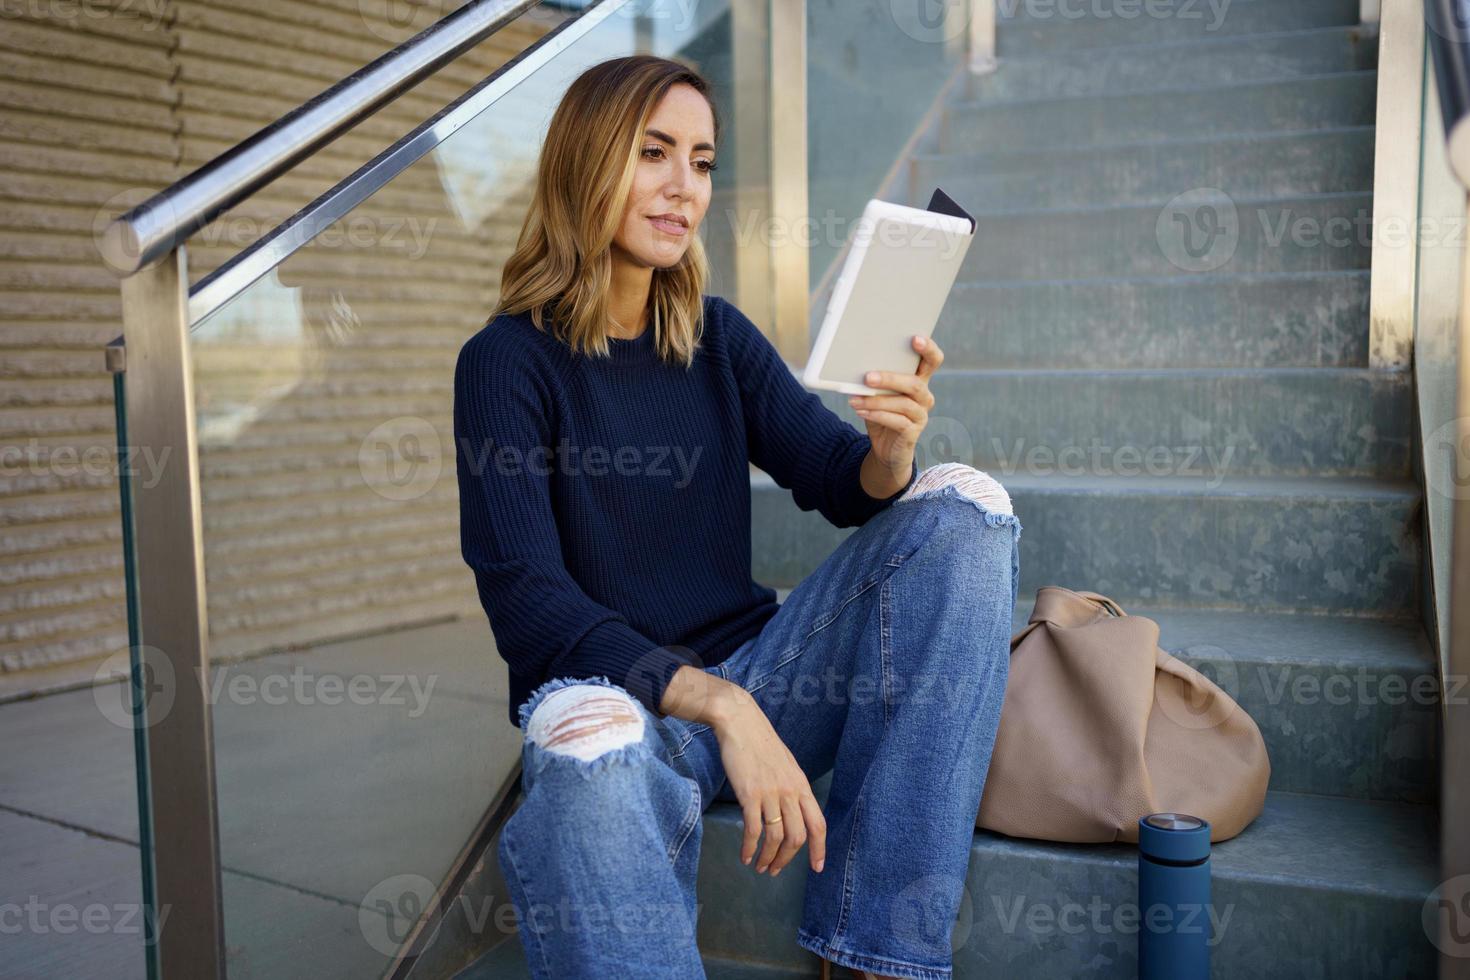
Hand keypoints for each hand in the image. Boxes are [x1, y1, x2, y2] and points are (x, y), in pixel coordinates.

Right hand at [710, 691, 826, 876]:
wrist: (740, 722)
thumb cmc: (760, 743)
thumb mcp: (785, 765)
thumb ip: (791, 788)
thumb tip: (792, 811)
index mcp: (801, 785)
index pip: (818, 824)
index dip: (820, 849)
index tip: (817, 868)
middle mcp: (790, 792)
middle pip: (797, 837)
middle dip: (787, 860)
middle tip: (775, 871)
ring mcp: (770, 793)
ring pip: (775, 838)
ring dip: (768, 858)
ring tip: (759, 867)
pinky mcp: (750, 794)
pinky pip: (753, 829)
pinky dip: (749, 847)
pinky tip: (744, 855)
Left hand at [848, 334, 942, 473]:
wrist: (885, 449)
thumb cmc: (881, 413)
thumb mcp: (877, 394)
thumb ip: (873, 381)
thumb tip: (853, 366)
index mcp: (919, 380)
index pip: (932, 360)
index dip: (928, 349)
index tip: (915, 338)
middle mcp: (924, 396)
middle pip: (915, 382)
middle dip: (891, 378)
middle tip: (868, 377)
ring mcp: (921, 415)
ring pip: (903, 403)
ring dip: (877, 400)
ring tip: (855, 399)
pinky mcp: (913, 432)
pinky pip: (897, 421)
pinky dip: (877, 415)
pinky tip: (861, 411)